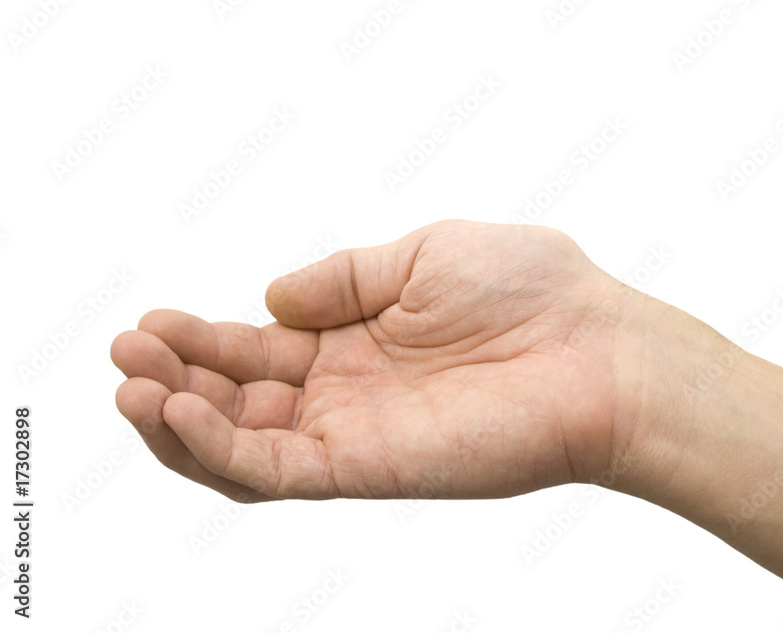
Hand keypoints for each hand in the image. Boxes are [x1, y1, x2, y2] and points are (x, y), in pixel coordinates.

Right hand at [111, 220, 663, 501]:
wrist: (599, 350)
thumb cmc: (531, 291)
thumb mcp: (420, 253)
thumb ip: (342, 278)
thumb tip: (270, 298)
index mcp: (360, 340)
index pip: (258, 349)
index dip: (201, 339)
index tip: (151, 319)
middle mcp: (350, 394)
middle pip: (238, 400)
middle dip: (174, 379)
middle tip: (125, 350)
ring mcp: (356, 435)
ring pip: (241, 445)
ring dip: (176, 420)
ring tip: (130, 383)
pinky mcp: (369, 469)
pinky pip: (275, 471)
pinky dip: (216, 448)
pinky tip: (176, 412)